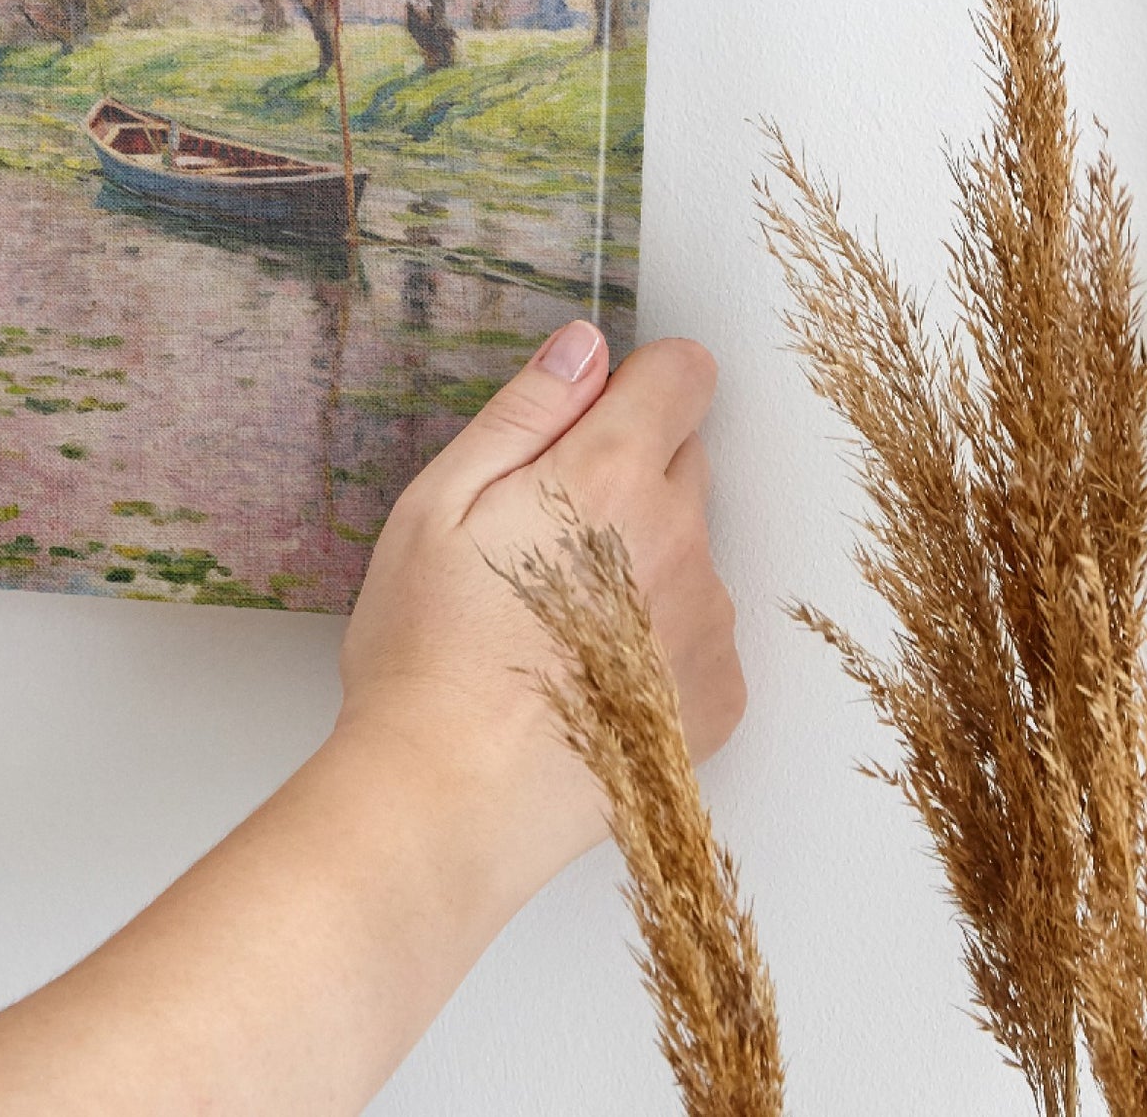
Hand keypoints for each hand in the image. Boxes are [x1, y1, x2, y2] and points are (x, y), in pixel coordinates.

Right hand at [336, 323, 743, 905]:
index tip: (590, 419)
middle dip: (626, 473)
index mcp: (611, 476)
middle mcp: (682, 540)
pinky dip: (656, 638)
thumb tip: (585, 347)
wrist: (451, 800)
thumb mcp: (439, 504)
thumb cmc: (427, 652)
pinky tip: (586, 674)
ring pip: (689, 549)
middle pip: (685, 459)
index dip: (637, 382)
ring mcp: (708, 623)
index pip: (684, 374)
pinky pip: (699, 631)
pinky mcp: (718, 697)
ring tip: (553, 621)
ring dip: (642, 560)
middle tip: (540, 535)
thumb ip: (525, 413)